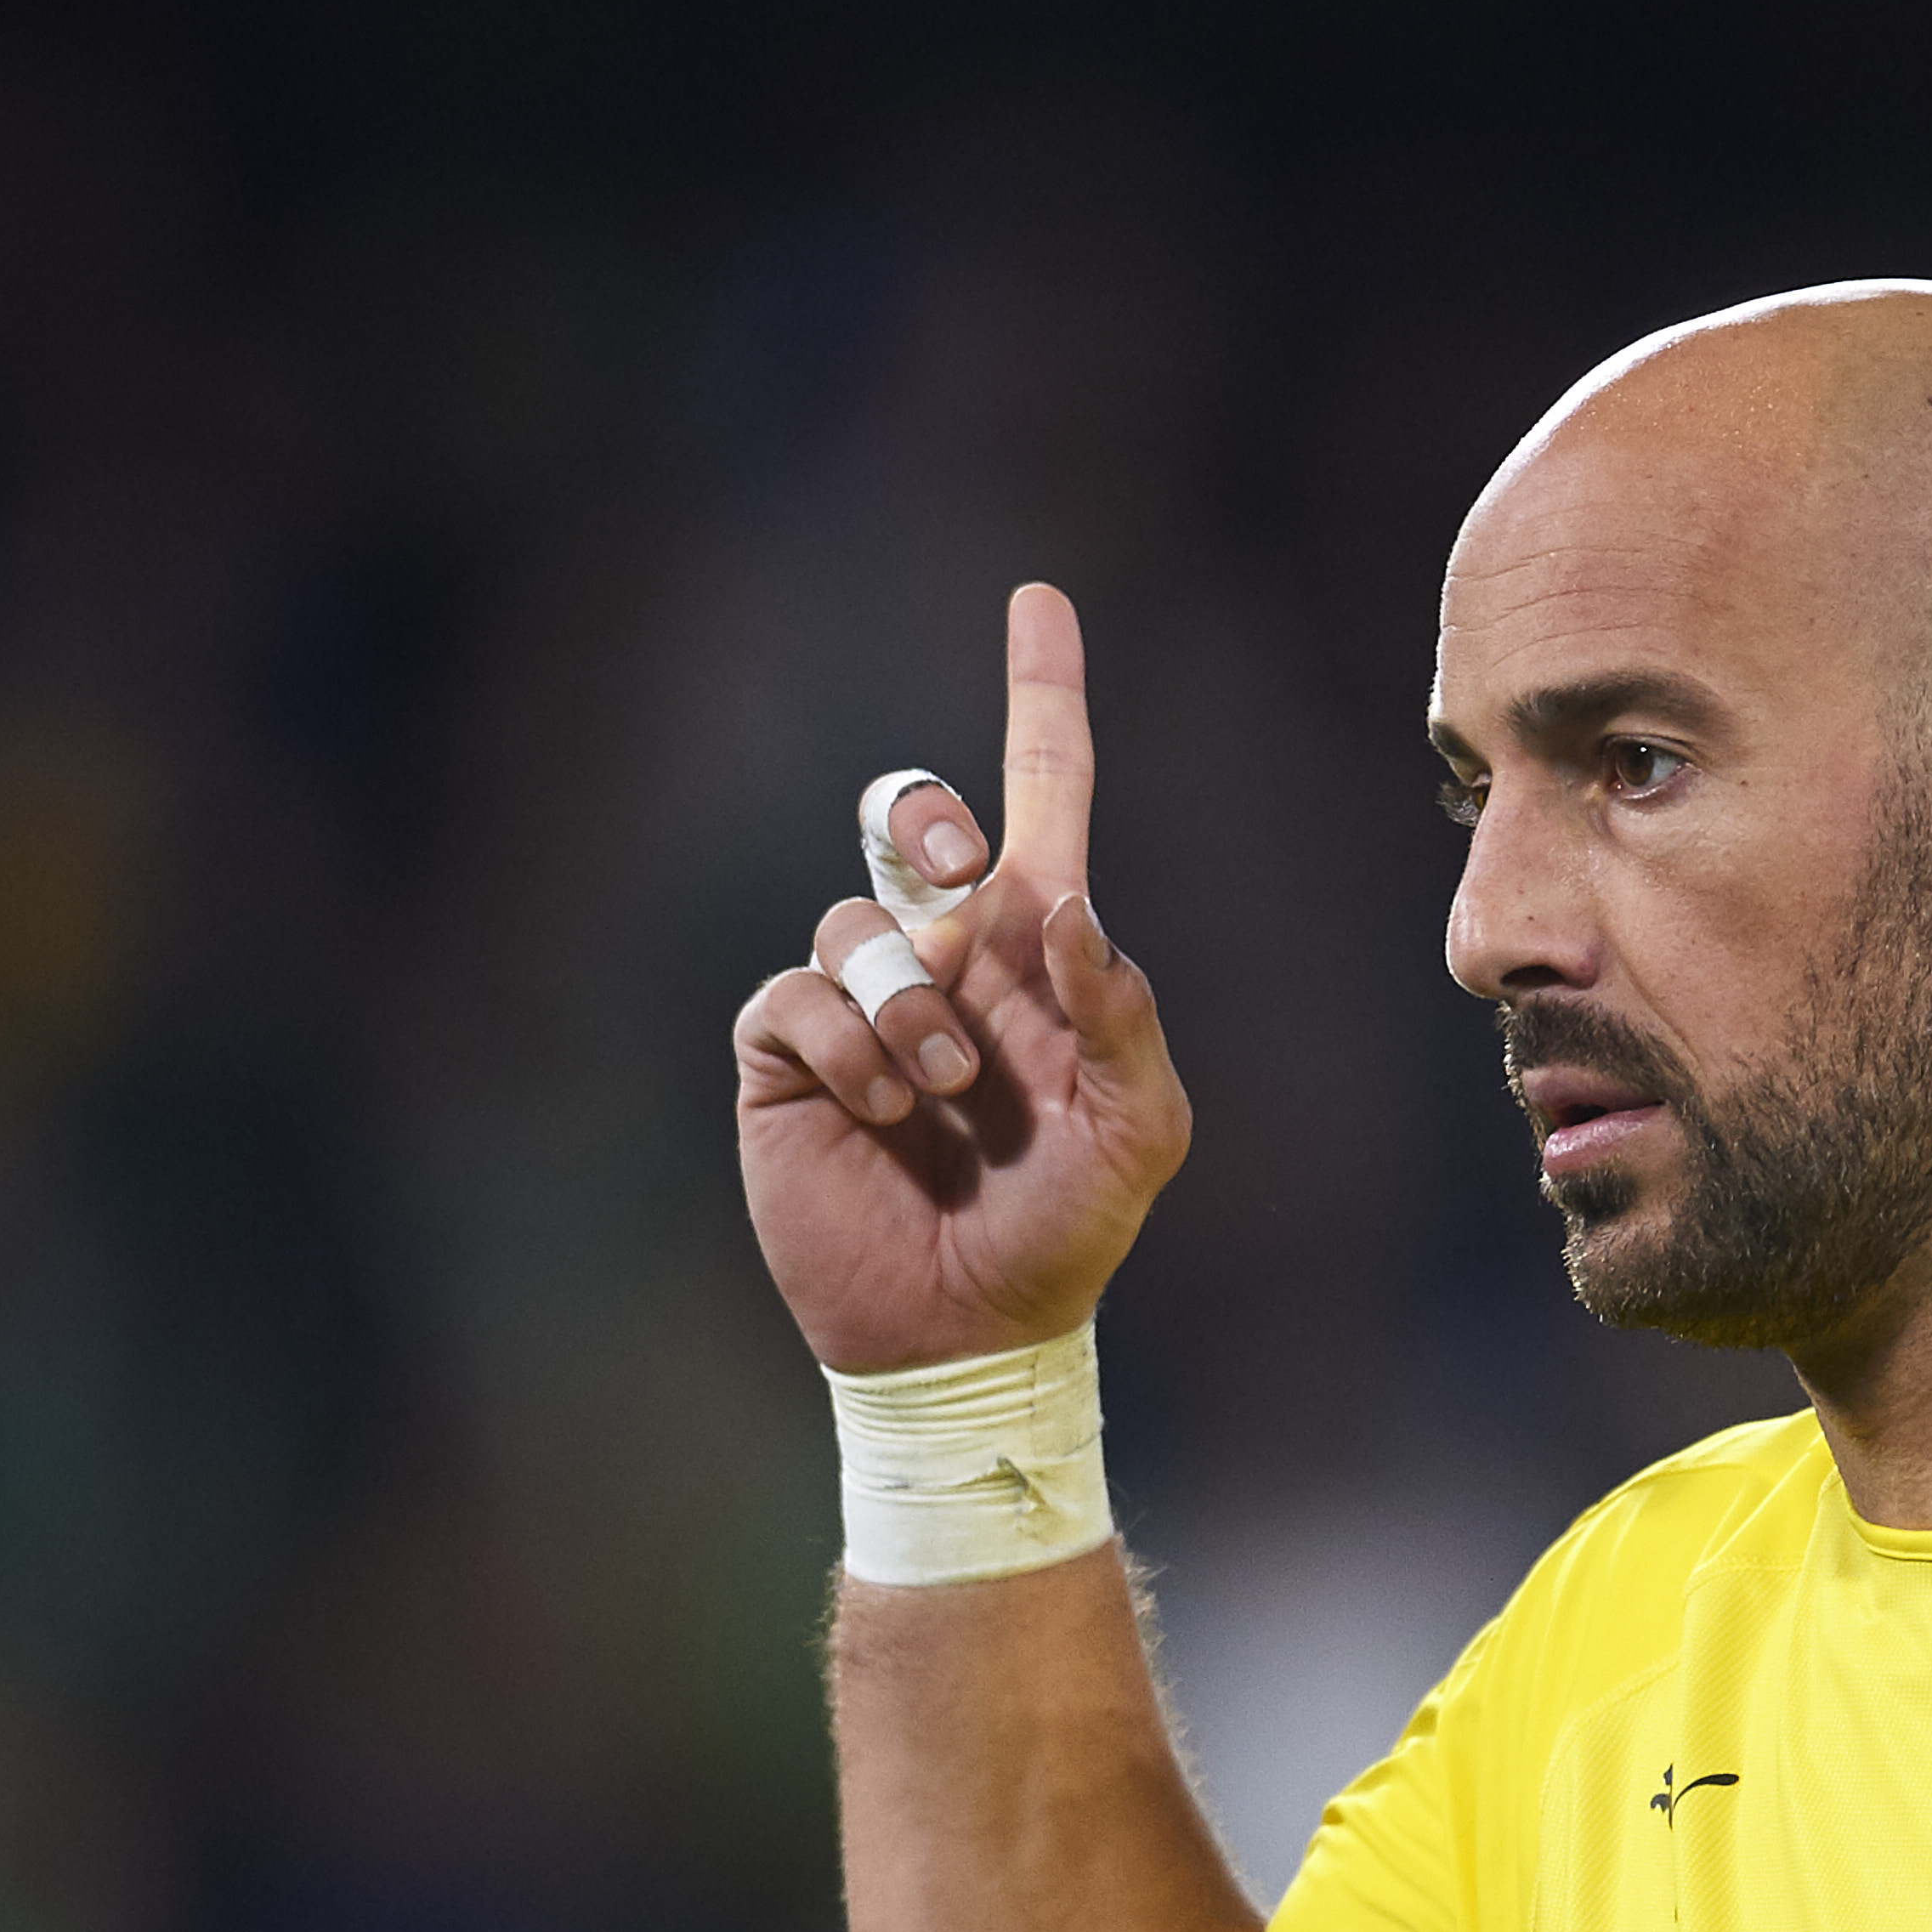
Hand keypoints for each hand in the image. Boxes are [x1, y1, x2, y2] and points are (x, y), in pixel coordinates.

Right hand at [735, 584, 1191, 1369]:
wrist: (971, 1331)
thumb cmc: (1067, 1229)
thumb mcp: (1140, 1130)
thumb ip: (1121, 1014)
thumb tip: (1062, 900)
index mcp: (1039, 956)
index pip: (1041, 799)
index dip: (1042, 698)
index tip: (1039, 600)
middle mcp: (946, 958)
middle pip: (910, 819)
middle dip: (921, 819)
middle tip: (955, 874)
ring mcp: (862, 1005)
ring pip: (860, 927)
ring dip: (911, 1006)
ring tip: (943, 1092)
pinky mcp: (790, 1056)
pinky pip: (803, 996)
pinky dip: (853, 1047)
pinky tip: (885, 1114)